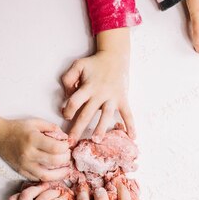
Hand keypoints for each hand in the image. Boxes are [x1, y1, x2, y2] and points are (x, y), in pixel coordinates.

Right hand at [0, 118, 70, 180]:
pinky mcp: (22, 172)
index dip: (66, 147)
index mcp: (33, 139)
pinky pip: (38, 179)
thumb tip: (66, 138)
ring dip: (60, 174)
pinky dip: (48, 177)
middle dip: (66, 159)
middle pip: (55, 162)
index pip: (56, 148)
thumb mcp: (36, 122)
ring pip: (47, 176)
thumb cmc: (18, 128)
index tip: (66, 144)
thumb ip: (52, 128)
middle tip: (67, 156)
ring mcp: (25, 165)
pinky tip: (54, 173)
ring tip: (66, 169)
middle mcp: (29, 154)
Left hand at [61, 28, 132, 142]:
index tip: (65, 116)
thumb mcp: (77, 66)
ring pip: (106, 116)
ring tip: (97, 140)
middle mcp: (99, 94)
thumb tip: (67, 95)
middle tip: (71, 143)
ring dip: (101, 129)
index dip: (67, 111)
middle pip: (86, 114)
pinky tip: (132, 137)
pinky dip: (131, 125)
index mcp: (87, 87)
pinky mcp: (122, 99)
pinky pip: (128, 113)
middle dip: (78, 129)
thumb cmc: (94, 64)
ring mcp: (112, 98)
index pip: (74, 102)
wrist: (115, 56)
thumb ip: (68, 78)